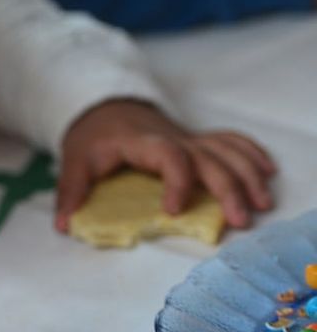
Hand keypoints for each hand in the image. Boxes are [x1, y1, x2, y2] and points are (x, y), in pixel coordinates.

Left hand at [55, 100, 276, 232]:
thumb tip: (63, 225)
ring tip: (261, 204)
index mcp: (141, 142)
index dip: (176, 181)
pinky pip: (230, 141)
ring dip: (247, 174)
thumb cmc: (92, 137)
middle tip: (238, 221)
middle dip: (227, 187)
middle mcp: (171, 138)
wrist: (104, 106)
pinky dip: (251, 153)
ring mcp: (187, 138)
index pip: (168, 155)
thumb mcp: (75, 159)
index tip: (174, 211)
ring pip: (226, 149)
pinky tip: (268, 173)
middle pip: (208, 157)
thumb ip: (71, 190)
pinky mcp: (196, 141)